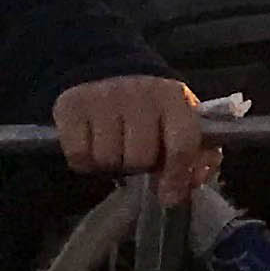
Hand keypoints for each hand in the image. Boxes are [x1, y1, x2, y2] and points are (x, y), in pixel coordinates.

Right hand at [54, 74, 213, 198]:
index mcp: (174, 98)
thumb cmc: (151, 109)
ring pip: (108, 159)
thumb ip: (196, 153)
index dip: (177, 175)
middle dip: (138, 165)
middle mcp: (140, 95)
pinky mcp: (72, 106)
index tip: (169, 197)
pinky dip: (85, 162)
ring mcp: (104, 98)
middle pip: (139, 158)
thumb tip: (193, 182)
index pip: (181, 143)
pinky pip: (79, 156)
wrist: (108, 74)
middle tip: (135, 156)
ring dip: (111, 164)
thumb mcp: (179, 121)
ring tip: (114, 148)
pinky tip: (92, 147)